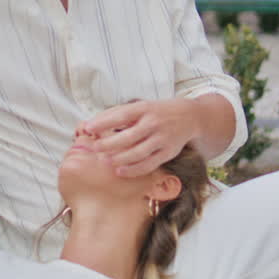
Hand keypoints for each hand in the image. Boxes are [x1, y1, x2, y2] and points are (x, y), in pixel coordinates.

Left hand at [80, 98, 199, 177]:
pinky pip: (149, 164)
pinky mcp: (168, 153)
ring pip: (138, 153)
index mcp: (145, 109)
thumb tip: (91, 124)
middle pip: (128, 137)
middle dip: (109, 144)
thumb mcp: (140, 107)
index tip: (88, 128)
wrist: (190, 117)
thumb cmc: (157, 112)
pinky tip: (120, 171)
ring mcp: (162, 139)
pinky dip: (133, 169)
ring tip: (105, 161)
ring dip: (120, 159)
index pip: (122, 116)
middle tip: (95, 149)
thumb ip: (117, 114)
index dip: (104, 122)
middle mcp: (154, 123)